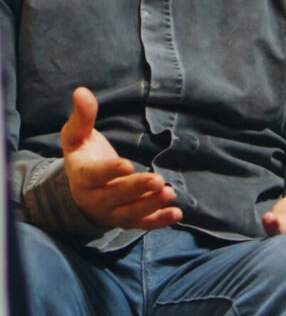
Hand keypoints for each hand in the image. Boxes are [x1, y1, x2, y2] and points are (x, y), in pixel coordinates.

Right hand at [60, 86, 180, 230]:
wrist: (80, 190)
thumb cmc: (84, 156)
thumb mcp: (77, 136)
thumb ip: (82, 117)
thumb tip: (81, 91)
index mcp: (82, 175)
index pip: (95, 175)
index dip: (110, 171)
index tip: (127, 164)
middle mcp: (95, 198)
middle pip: (115, 197)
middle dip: (136, 189)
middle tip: (157, 180)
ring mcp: (111, 212)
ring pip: (130, 213)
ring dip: (150, 206)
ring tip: (170, 193)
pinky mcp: (126, 219)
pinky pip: (141, 224)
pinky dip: (158, 221)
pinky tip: (177, 213)